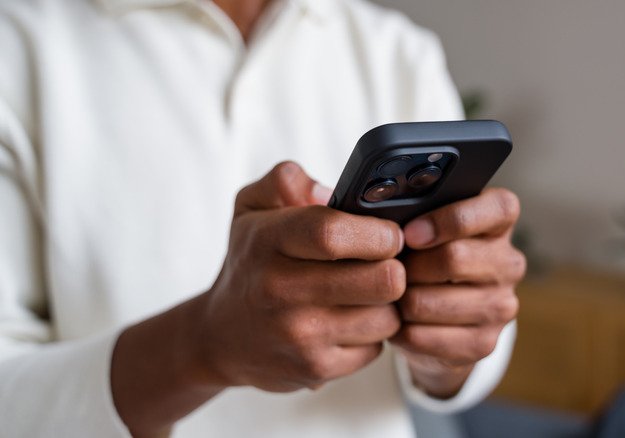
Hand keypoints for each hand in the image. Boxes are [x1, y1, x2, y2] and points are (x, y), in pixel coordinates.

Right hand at [111, 161, 406, 436]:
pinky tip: (351, 321)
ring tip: (366, 292)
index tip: (390, 233)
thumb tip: (328, 191)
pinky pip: (376, 348)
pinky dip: (372, 334)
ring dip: (387, 304)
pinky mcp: (315, 369)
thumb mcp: (251, 209)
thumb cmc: (250, 263)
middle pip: (382, 279)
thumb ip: (284, 180)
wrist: (218, 336)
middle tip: (386, 263)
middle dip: (396, 267)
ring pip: (387, 316)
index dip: (378, 232)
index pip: (334, 233)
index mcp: (268, 241)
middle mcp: (281, 290)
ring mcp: (299, 335)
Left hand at [390, 188, 524, 398]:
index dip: (448, 219)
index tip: (410, 233)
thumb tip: (384, 223)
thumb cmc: (428, 258)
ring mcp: (500, 307)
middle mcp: (509, 264)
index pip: (496, 208)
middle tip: (390, 269)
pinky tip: (398, 321)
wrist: (443, 318)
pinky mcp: (482, 343)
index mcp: (500, 224)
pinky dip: (398, 329)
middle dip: (408, 265)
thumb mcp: (429, 226)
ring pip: (426, 302)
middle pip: (452, 258)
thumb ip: (417, 213)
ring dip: (398, 300)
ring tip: (391, 295)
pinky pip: (419, 336)